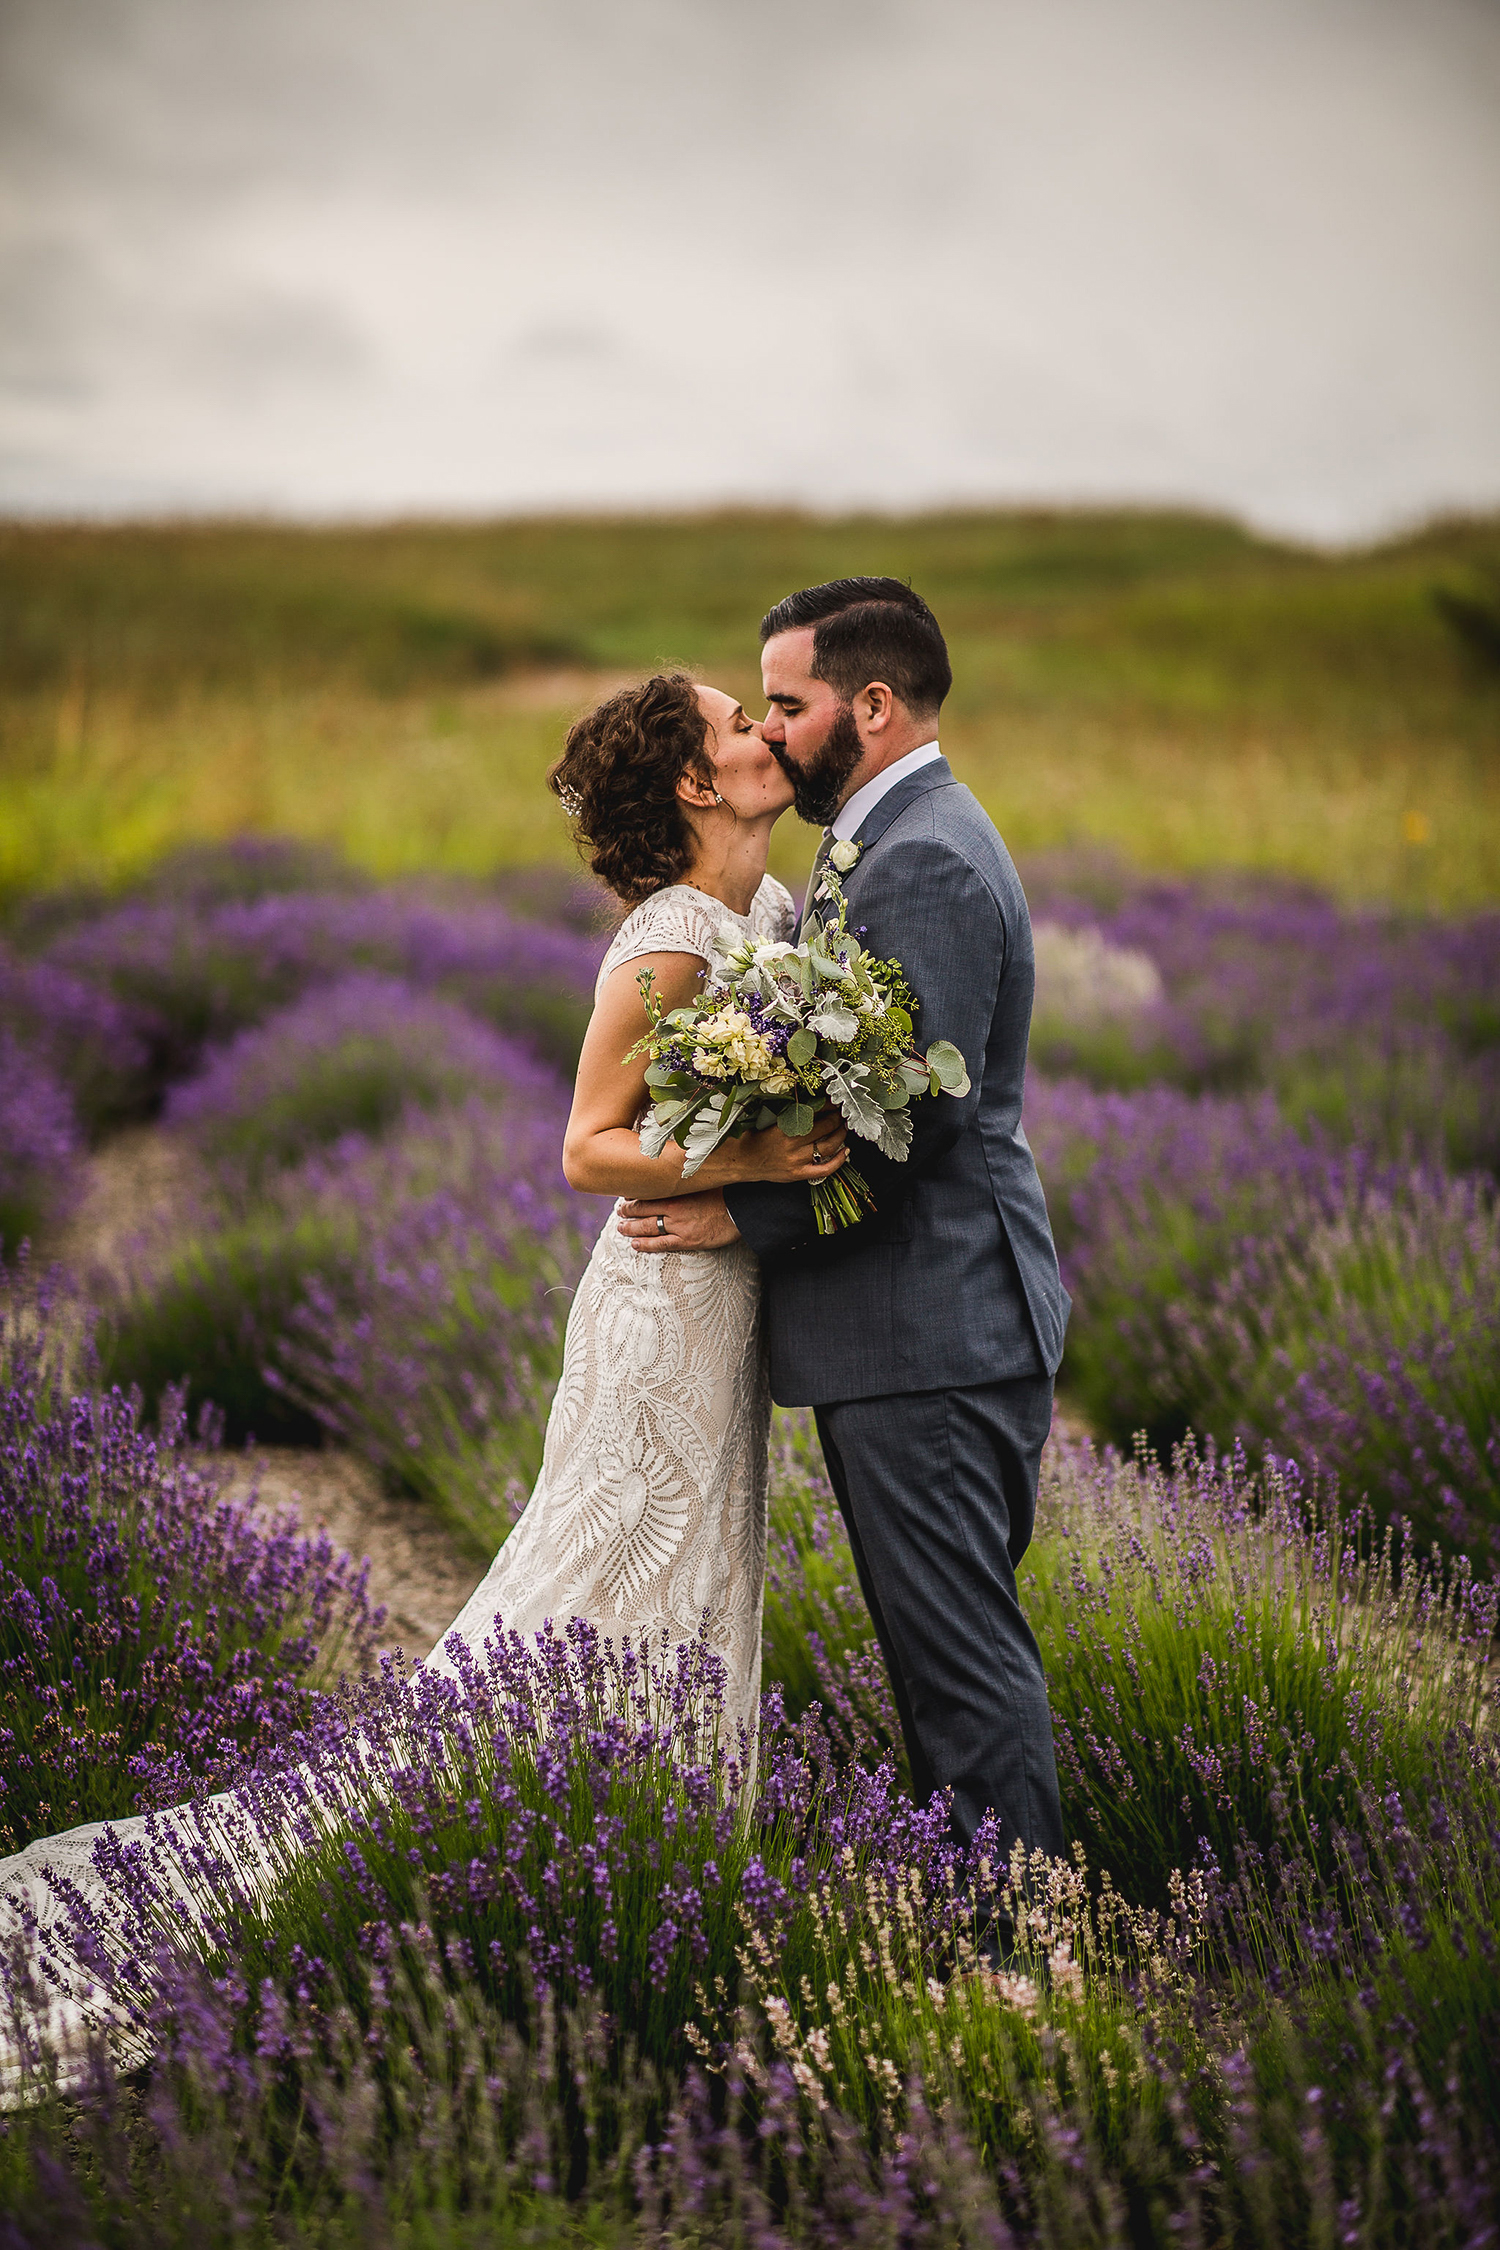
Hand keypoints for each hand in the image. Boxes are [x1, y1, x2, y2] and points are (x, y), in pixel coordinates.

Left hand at [617, 1188, 742, 1252]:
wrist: (742, 1210)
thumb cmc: (725, 1193)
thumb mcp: (704, 1180)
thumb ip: (687, 1178)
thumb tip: (676, 1169)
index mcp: (678, 1191)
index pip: (648, 1193)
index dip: (634, 1195)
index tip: (626, 1196)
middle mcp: (675, 1208)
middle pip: (643, 1209)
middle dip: (628, 1211)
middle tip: (620, 1212)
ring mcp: (679, 1226)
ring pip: (647, 1227)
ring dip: (631, 1228)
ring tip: (621, 1228)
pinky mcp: (687, 1241)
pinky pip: (661, 1244)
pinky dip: (646, 1245)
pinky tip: (636, 1245)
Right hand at [707, 1106, 848, 1186]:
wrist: (740, 1161)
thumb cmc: (752, 1138)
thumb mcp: (766, 1119)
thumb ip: (785, 1110)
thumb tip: (806, 1096)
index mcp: (783, 1128)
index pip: (814, 1113)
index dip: (828, 1105)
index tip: (834, 1099)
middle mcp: (792, 1145)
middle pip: (825, 1128)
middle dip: (837, 1117)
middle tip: (841, 1111)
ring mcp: (797, 1162)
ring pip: (828, 1147)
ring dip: (840, 1135)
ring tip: (844, 1126)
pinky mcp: (798, 1174)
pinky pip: (824, 1170)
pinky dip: (838, 1161)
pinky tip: (845, 1151)